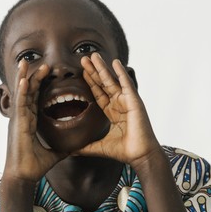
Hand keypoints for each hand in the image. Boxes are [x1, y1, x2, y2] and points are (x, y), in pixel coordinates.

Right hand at [4, 59, 67, 182]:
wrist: (23, 176)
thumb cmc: (34, 166)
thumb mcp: (54, 153)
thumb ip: (63, 147)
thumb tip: (75, 147)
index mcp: (30, 122)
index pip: (35, 98)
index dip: (39, 85)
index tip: (47, 73)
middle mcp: (23, 118)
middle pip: (28, 92)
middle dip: (33, 77)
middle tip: (41, 64)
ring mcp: (18, 119)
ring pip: (21, 94)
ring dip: (24, 77)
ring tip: (25, 62)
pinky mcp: (17, 124)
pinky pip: (19, 104)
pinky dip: (21, 91)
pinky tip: (23, 79)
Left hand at [78, 53, 160, 168]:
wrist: (140, 156)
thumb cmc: (124, 151)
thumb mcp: (99, 147)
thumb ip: (85, 147)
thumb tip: (71, 151)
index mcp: (112, 112)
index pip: (99, 93)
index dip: (90, 82)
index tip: (82, 72)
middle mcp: (119, 104)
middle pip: (103, 84)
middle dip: (93, 71)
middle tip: (84, 58)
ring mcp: (127, 101)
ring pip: (112, 80)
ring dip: (103, 67)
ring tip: (94, 55)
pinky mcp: (134, 101)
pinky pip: (126, 84)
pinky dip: (121, 72)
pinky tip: (115, 62)